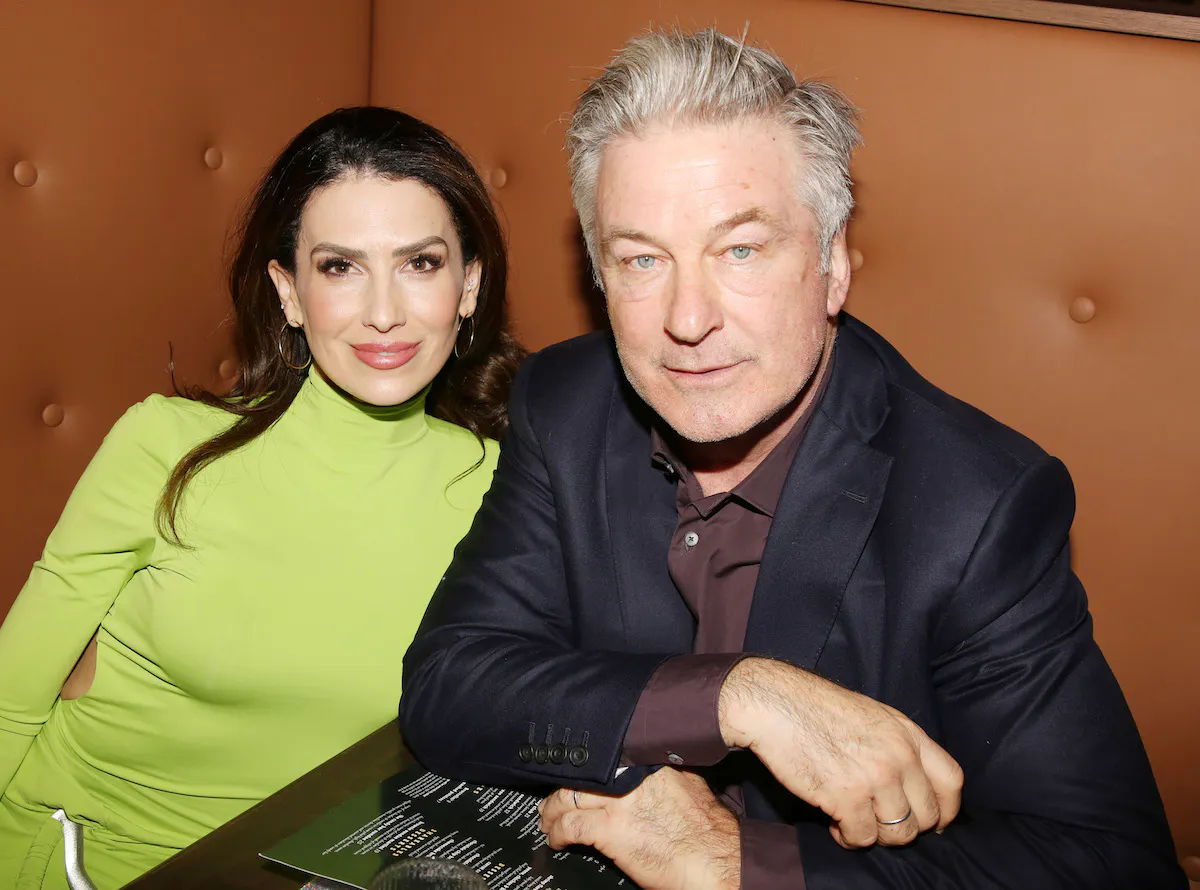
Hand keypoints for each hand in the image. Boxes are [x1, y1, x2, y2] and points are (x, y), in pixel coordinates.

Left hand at [538, 767, 739, 889]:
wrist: (713, 857)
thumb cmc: (705, 829)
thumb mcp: (687, 785)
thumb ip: (661, 776)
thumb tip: (644, 778)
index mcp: (646, 762)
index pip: (603, 757)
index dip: (584, 768)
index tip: (574, 775)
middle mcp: (628, 776)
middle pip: (580, 775)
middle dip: (562, 789)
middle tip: (553, 801)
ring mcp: (616, 801)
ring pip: (567, 797)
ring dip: (552, 811)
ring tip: (547, 821)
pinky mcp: (608, 829)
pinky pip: (570, 826)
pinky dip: (557, 834)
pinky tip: (556, 840)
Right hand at [718, 657, 962, 848]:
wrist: (774, 704)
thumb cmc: (815, 708)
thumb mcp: (872, 716)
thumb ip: (898, 746)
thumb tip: (913, 787)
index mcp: (907, 733)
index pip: (952, 781)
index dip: (946, 809)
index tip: (932, 822)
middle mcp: (899, 755)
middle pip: (927, 816)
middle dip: (903, 827)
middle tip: (878, 821)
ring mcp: (875, 777)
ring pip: (898, 833)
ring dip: (875, 834)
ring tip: (853, 819)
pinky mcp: (847, 797)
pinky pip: (862, 838)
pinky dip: (848, 837)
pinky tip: (833, 821)